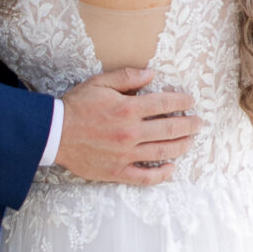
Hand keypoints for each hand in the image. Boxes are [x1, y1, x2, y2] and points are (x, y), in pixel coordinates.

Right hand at [54, 68, 199, 186]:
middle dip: (189, 125)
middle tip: (199, 123)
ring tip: (190, 141)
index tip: (190, 102)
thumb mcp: (100, 83)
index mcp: (128, 109)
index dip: (181, 102)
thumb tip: (151, 74)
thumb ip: (127, 77)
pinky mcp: (118, 171)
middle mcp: (131, 132)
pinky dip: (161, 174)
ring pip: (163, 152)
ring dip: (182, 146)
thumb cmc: (76, 107)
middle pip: (170, 129)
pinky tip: (171, 168)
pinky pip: (145, 177)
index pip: (165, 104)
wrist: (54, 133)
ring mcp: (126, 154)